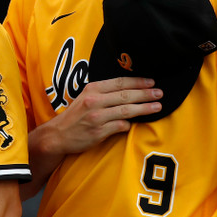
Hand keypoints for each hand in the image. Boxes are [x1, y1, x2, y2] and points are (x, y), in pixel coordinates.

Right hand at [47, 77, 162, 155]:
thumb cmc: (74, 116)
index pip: (119, 82)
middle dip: (145, 94)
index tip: (151, 82)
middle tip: (159, 93)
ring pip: (126, 110)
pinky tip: (134, 123)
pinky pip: (120, 126)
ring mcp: (96, 117)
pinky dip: (128, 124)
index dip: (137, 81)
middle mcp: (94, 101)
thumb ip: (103, 93)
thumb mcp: (84, 97)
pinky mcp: (98, 132)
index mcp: (91, 89)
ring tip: (157, 106)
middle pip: (125, 95)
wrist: (57, 135)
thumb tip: (127, 91)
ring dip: (144, 108)